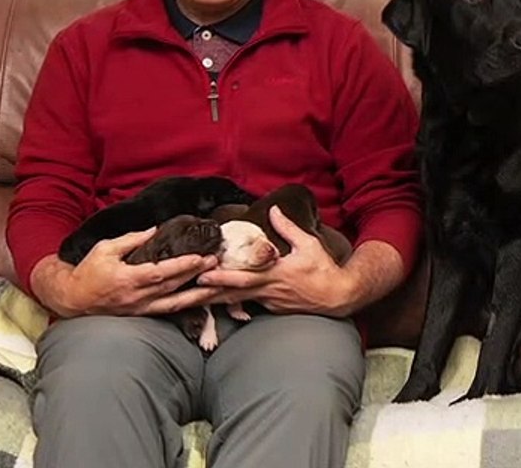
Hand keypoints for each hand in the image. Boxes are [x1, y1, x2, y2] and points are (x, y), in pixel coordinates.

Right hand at [31, 228, 219, 317]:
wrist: (71, 299)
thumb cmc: (87, 272)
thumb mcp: (105, 249)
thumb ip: (132, 240)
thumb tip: (155, 229)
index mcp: (127, 279)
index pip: (161, 273)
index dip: (182, 266)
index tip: (201, 257)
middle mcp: (136, 297)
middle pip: (173, 287)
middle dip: (197, 276)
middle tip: (218, 263)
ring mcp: (140, 309)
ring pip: (175, 304)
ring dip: (198, 295)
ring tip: (219, 286)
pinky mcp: (142, 315)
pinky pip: (168, 311)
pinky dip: (186, 306)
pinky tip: (201, 299)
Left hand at [194, 205, 358, 316]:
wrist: (338, 297)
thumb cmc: (324, 269)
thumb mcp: (309, 244)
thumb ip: (288, 228)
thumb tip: (273, 210)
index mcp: (275, 274)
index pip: (243, 278)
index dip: (221, 278)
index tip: (201, 275)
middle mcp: (268, 292)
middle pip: (231, 295)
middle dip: (205, 295)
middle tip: (181, 295)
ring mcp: (269, 303)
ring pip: (235, 302)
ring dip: (211, 302)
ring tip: (189, 301)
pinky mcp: (273, 310)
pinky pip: (248, 306)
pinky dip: (230, 304)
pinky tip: (214, 304)